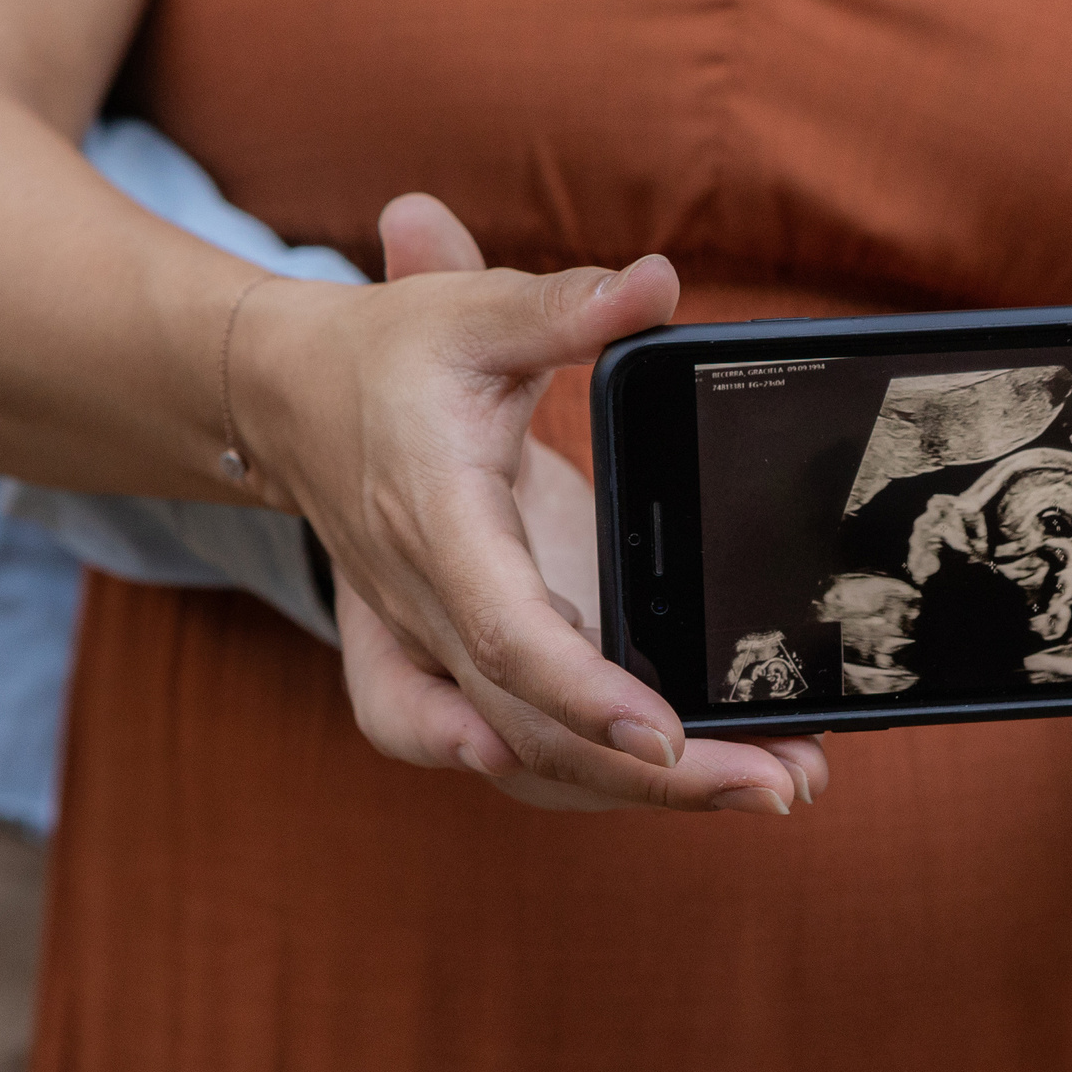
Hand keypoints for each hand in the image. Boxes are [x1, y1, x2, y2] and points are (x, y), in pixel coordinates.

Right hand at [247, 193, 824, 813]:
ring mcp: (442, 649)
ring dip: (651, 789)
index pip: (502, 631)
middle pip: (536, 729)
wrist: (290, 400)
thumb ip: (566, 306)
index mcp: (438, 526)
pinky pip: (527, 745)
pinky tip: (694, 783)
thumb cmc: (388, 358)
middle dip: (656, 774)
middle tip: (782, 785)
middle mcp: (433, 610)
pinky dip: (601, 777)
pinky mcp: (464, 660)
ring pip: (539, 754)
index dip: (579, 689)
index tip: (662, 730)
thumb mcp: (473, 313)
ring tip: (777, 783)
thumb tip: (659, 283)